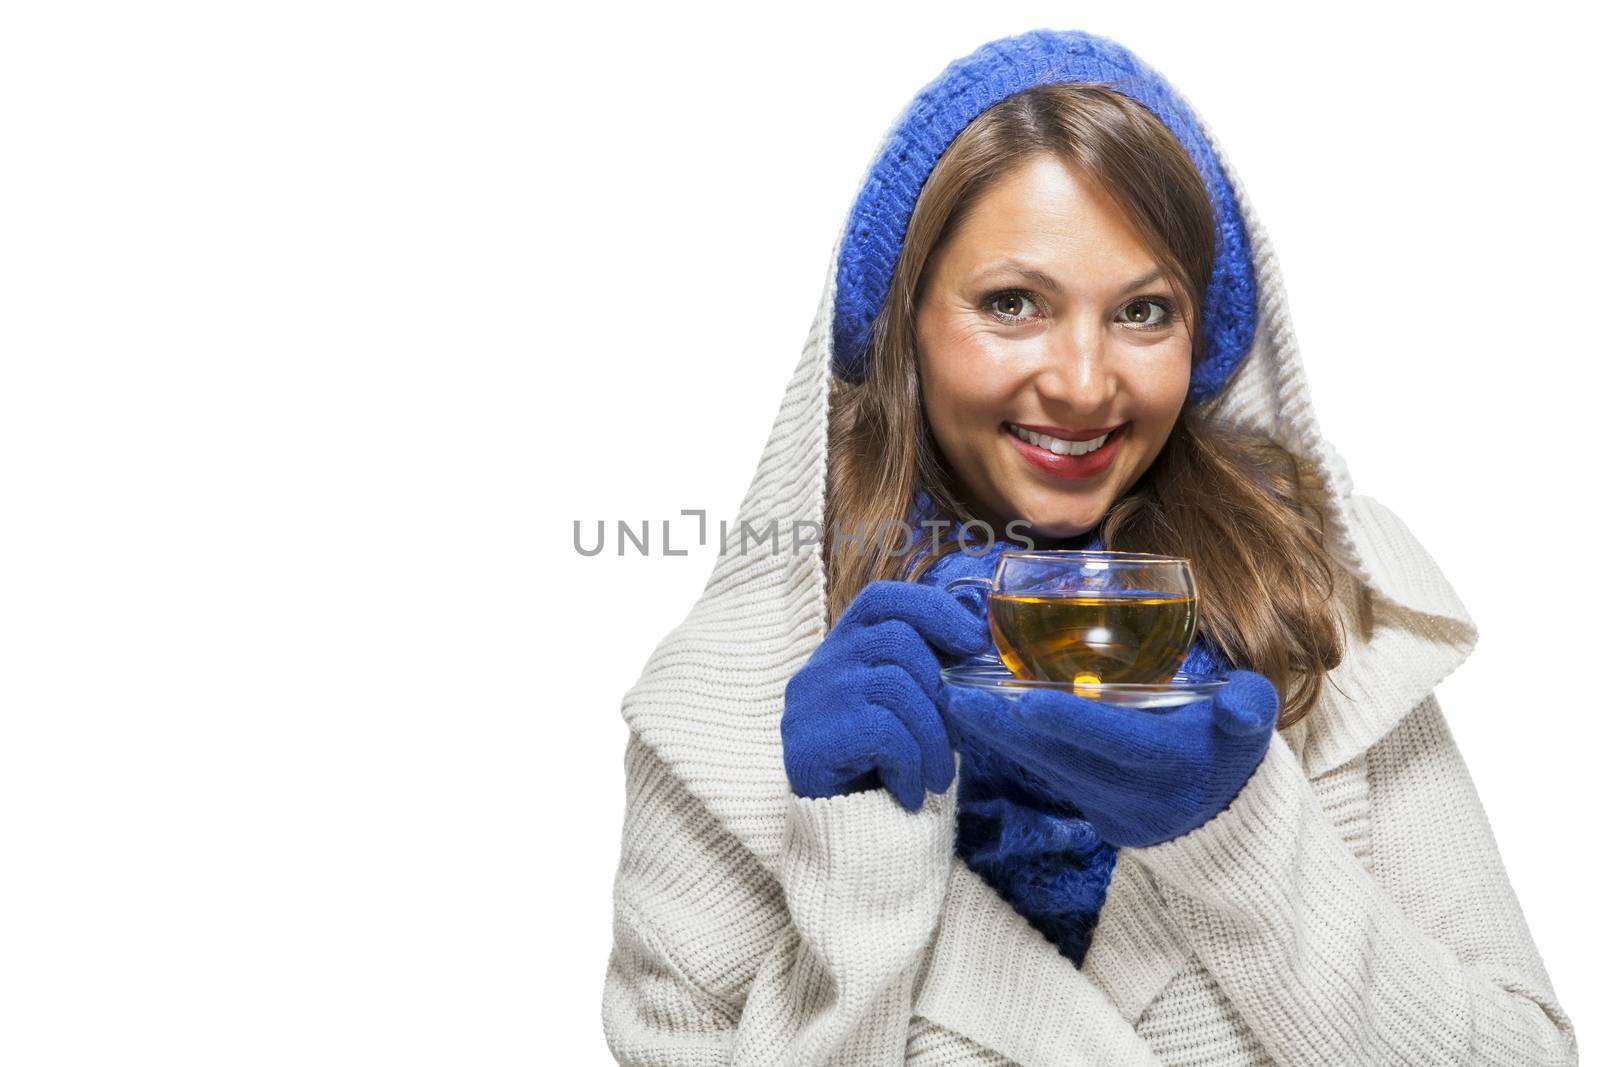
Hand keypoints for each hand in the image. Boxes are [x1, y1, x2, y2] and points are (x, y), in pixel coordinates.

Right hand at [782, 580, 990, 810]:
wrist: (844, 836)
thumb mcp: (908, 709)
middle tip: (954, 740)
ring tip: (936, 777)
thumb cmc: (884, 767)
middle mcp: (819, 665)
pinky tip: (908, 792)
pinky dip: (909, 765)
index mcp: (844, 648)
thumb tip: (979, 643)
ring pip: (894, 686)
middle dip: (940, 691)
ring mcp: (808, 701)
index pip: (882, 599)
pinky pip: (882, 732)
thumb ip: (927, 671)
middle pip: (896, 640)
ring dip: (932, 738)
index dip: (933, 609)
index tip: (974, 641)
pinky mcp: (807, 741)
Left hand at [944, 670, 1280, 846]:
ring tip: (953, 701)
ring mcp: (1109, 807)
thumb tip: (1243, 702)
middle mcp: (1136, 792)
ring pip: (1046, 769)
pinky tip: (977, 720)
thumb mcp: (1250, 726)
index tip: (1024, 699)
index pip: (1117, 742)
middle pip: (1063, 758)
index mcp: (1175, 763)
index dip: (1072, 721)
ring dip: (998, 738)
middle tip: (958, 694)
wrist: (1227, 820)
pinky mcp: (1090, 811)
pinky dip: (1012, 748)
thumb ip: (1250, 707)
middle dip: (1009, 728)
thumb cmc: (1230, 748)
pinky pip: (1046, 776)